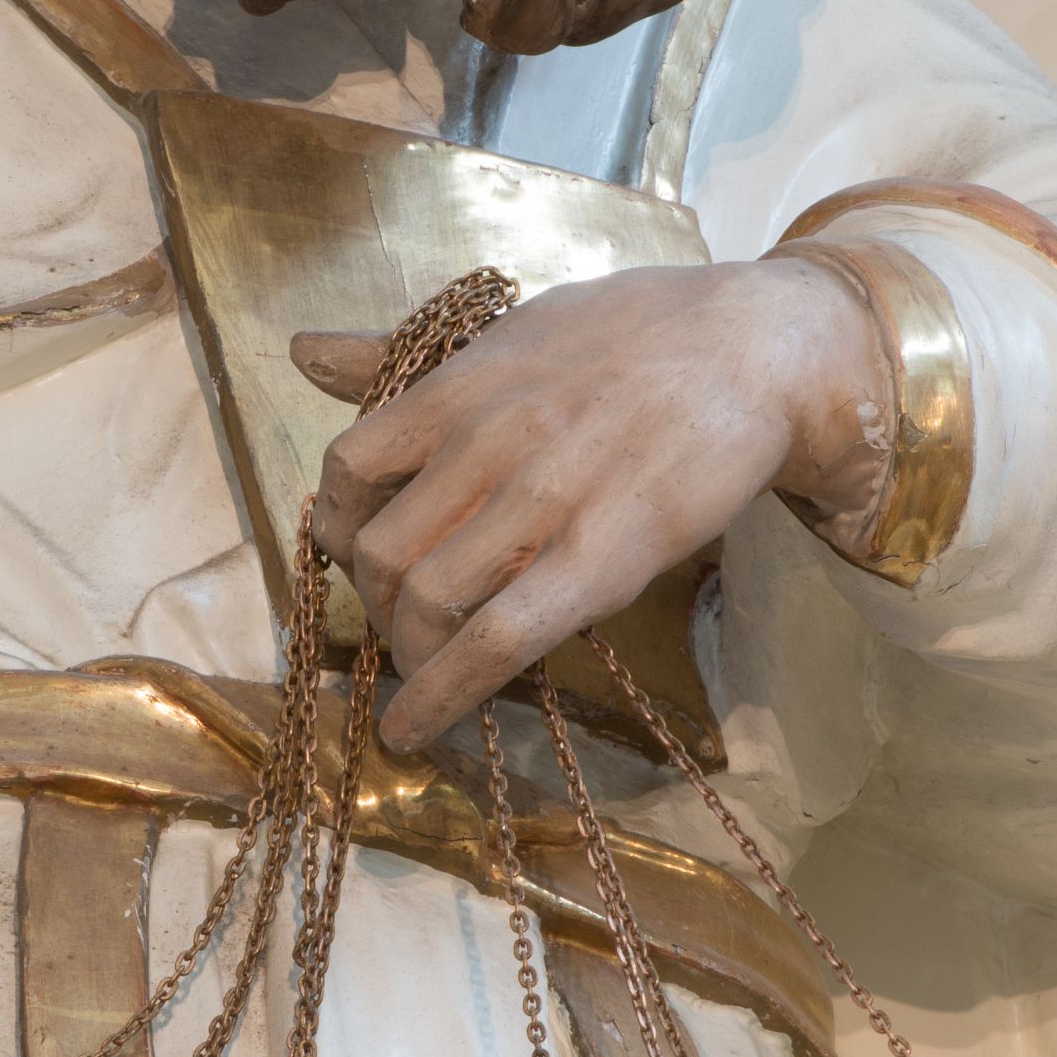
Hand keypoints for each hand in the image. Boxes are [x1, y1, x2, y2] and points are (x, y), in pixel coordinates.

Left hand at [296, 255, 892, 753]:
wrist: (755, 347)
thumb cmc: (634, 335)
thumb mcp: (509, 329)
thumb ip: (403, 357)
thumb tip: (301, 351)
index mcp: (459, 386)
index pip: (349, 468)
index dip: (336, 526)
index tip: (355, 551)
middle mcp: (488, 443)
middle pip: (379, 552)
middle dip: (373, 603)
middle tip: (398, 618)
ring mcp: (545, 503)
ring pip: (426, 602)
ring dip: (407, 653)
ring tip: (422, 668)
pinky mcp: (605, 558)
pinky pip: (498, 641)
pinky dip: (441, 695)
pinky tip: (415, 726)